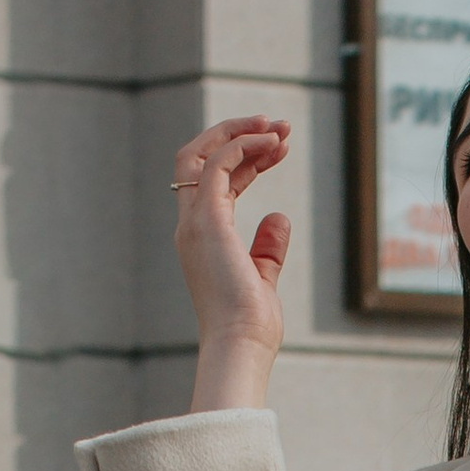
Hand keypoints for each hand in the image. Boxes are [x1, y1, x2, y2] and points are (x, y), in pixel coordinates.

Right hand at [176, 116, 291, 411]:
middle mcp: (191, 224)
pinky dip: (244, 146)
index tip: (279, 148)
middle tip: (278, 126)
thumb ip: (267, 247)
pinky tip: (272, 143)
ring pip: (201, 153)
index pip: (216, 181)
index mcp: (201, 236)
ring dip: (241, 132)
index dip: (246, 158)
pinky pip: (219, 164)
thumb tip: (278, 217)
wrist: (240, 345)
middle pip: (201, 158)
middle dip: (238, 134)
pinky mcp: (207, 219)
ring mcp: (194, 220)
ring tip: (279, 127)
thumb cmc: (250, 322)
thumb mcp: (262, 276)